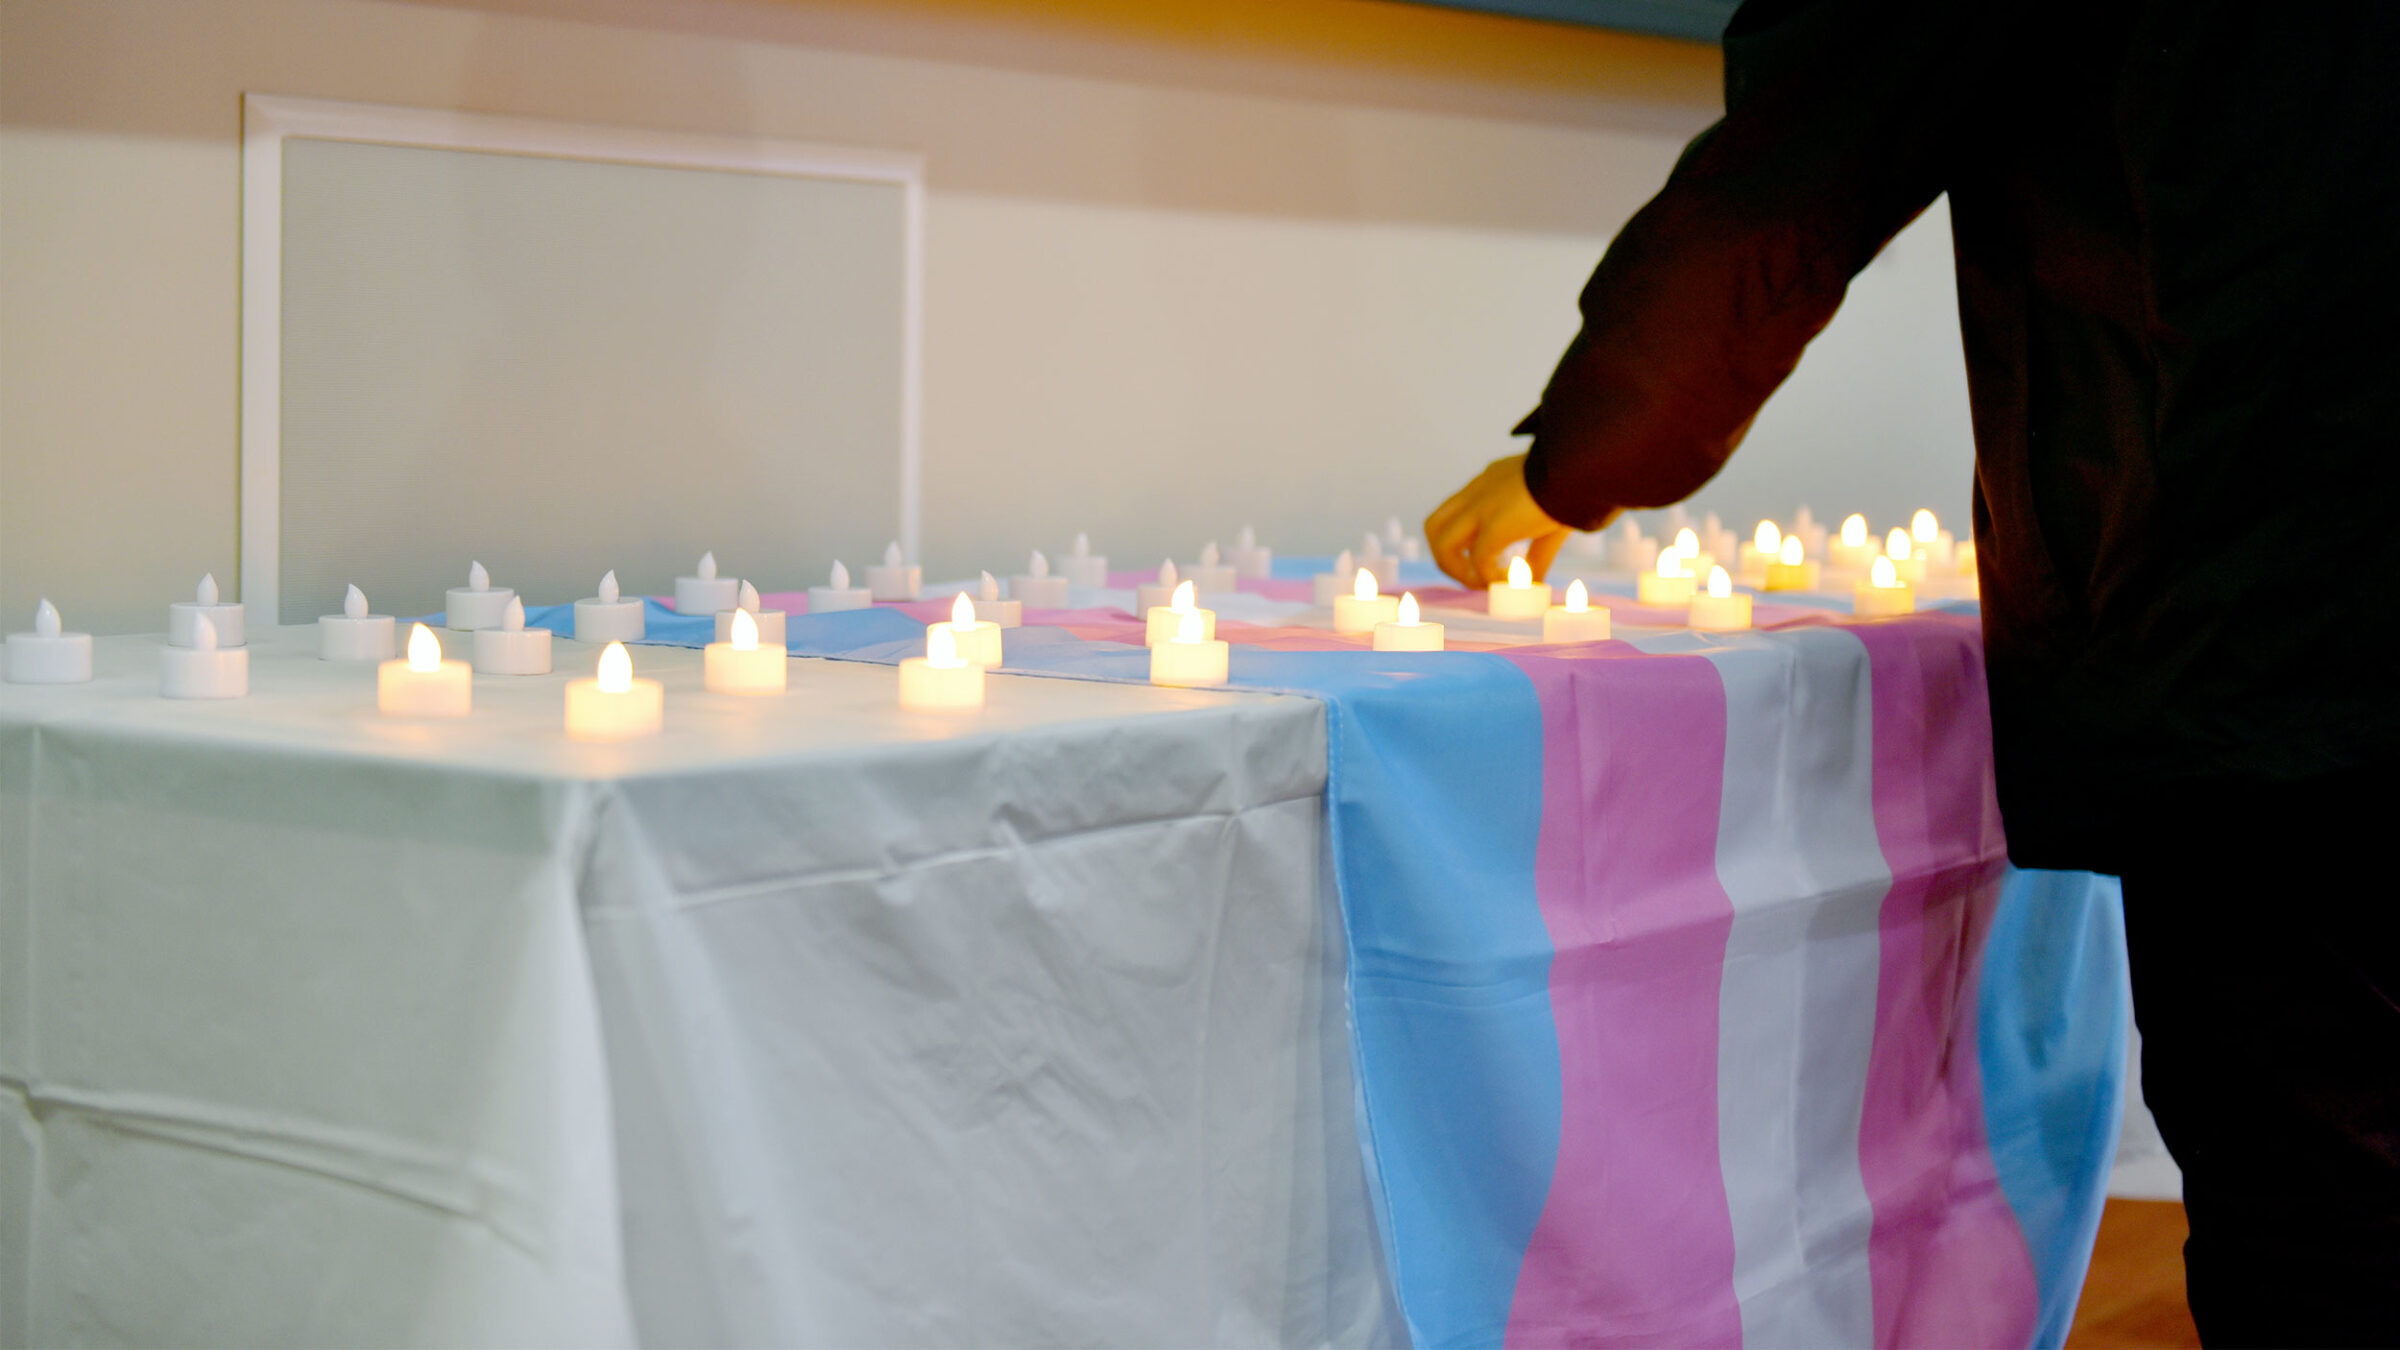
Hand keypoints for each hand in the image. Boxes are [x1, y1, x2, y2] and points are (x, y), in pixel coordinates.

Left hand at [1425, 453, 1576, 587]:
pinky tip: (1510, 580)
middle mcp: (1479, 490)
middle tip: (1475, 578)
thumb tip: (1534, 585)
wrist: (1588, 467)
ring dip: (1459, 572)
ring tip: (1488, 584)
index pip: (1457, 511)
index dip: (1462, 542)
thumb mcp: (1550, 521)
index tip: (1486, 561)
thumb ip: (1537, 553)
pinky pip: (1478, 559)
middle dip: (1447, 560)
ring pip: (1442, 543)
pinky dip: (1488, 576)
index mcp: (1491, 481)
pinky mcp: (1496, 523)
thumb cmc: (1578, 487)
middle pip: (1434, 526)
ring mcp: (1483, 505)